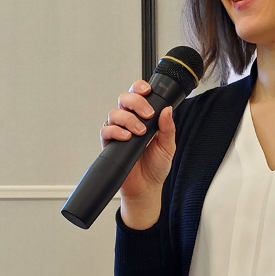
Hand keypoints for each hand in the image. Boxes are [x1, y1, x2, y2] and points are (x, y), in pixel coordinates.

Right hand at [100, 80, 176, 228]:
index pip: (138, 95)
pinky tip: (126, 137)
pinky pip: (106, 130)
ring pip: (114, 112)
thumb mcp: (168, 146)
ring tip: (140, 132)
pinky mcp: (110, 144)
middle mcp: (129, 121)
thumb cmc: (156, 166)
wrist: (146, 188)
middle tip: (147, 114)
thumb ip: (168, 128)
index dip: (139, 88)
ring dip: (128, 118)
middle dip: (135, 102)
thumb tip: (167, 110)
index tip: (147, 90)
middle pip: (124, 98)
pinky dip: (116, 131)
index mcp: (144, 117)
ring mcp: (118, 131)